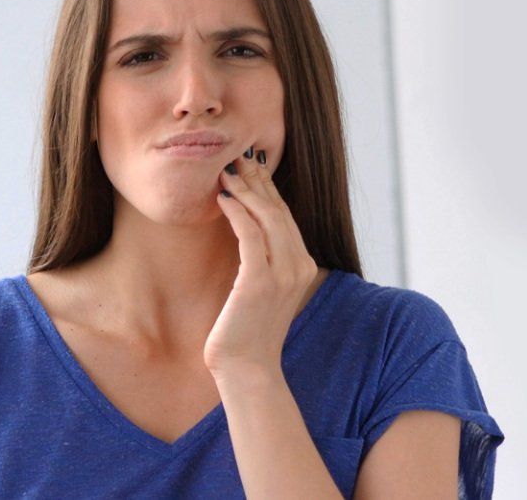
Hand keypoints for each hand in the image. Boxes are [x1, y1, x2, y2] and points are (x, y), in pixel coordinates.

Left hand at [205, 144, 321, 377]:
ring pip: (267, 217)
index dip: (269, 188)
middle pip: (279, 210)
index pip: (286, 217)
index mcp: (304, 266)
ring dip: (246, 190)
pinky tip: (222, 198)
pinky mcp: (259, 281)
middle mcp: (299, 266)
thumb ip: (263, 262)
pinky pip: (249, 234)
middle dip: (259, 180)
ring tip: (227, 171)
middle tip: (238, 157)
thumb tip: (246, 230)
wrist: (247, 369)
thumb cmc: (248, 332)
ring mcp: (282, 273)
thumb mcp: (263, 291)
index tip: (252, 166)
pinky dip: (236, 211)